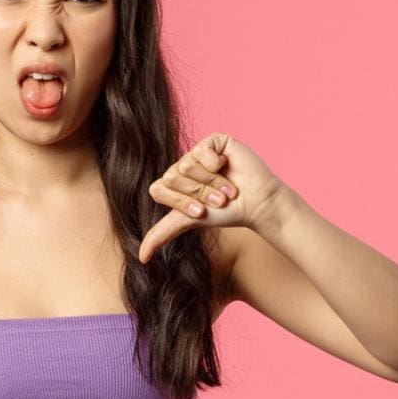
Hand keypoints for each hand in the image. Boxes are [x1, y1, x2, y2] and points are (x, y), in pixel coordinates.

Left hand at [138, 132, 285, 264]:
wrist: (256, 204)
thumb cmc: (227, 213)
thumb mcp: (190, 222)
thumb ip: (162, 234)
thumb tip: (141, 258)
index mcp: (172, 183)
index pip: (158, 189)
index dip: (181, 203)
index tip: (201, 212)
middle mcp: (182, 165)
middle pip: (172, 177)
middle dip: (199, 194)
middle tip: (218, 199)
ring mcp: (197, 152)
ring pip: (186, 165)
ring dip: (212, 182)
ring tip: (227, 187)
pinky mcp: (213, 140)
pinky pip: (202, 151)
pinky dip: (216, 165)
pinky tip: (228, 167)